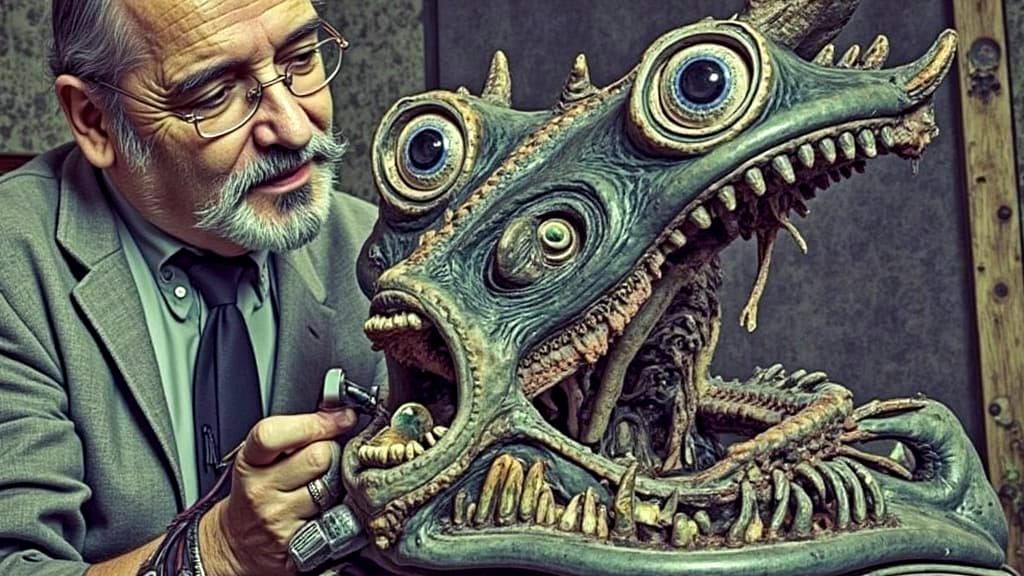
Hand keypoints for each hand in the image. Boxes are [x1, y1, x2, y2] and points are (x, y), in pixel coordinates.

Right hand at [199, 409, 356, 575]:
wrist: (237, 541)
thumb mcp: (260, 458)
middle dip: (330, 451)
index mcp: (249, 462)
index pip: (274, 435)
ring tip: (318, 483)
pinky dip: (335, 508)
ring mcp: (279, 518)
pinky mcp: (297, 542)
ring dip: (334, 481)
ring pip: (331, 485)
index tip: (341, 416)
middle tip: (323, 456)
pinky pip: (335, 515)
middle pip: (318, 457)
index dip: (314, 422)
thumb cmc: (255, 492)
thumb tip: (337, 413)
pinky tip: (321, 507)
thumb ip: (293, 433)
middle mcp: (260, 491)